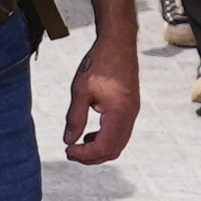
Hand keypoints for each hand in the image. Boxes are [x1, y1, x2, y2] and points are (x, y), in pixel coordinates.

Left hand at [63, 37, 140, 164]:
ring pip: (118, 144)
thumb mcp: (80, 90)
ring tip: (78, 145)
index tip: (67, 150)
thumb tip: (69, 140)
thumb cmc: (99, 62)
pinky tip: (89, 134)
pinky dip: (105, 139)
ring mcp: (132, 112)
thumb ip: (75, 118)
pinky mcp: (130, 108)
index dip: (84, 154)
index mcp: (119, 113)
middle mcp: (130, 116)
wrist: (119, 42)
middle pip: (113, 150)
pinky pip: (120, 133)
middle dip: (91, 157)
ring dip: (98, 149)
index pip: (103, 147)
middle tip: (70, 152)